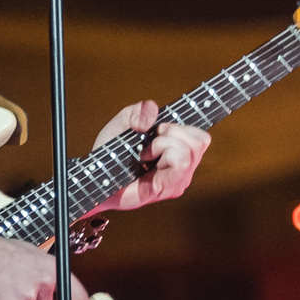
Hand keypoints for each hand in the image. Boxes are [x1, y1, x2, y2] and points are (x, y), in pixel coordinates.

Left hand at [88, 100, 210, 213]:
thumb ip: (138, 111)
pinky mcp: (170, 188)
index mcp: (180, 152)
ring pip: (190, 150)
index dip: (183, 126)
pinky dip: (161, 152)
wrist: (97, 178)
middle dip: (173, 131)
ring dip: (164, 143)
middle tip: (151, 140)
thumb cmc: (111, 155)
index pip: (202, 137)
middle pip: (201, 140)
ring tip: (146, 152)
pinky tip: (145, 159)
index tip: (161, 127)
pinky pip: (180, 162)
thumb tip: (151, 114)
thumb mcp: (122, 123)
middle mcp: (184, 168)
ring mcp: (179, 180)